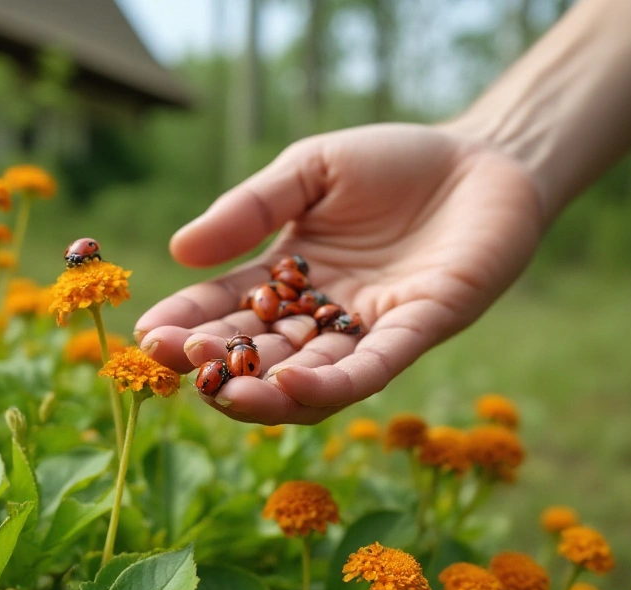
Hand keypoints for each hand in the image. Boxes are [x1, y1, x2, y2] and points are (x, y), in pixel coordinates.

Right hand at [136, 123, 544, 423]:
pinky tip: (292, 388)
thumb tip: (180, 250)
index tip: (147, 335)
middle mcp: (325, 314)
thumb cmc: (395, 162)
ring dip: (266, 391)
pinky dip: (332, 385)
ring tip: (223, 393)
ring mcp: (370, 329)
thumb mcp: (310, 170)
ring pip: (311, 377)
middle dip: (216, 362)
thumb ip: (252, 208)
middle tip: (171, 364)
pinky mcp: (420, 330)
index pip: (229, 307)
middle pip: (262, 352)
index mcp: (291, 276)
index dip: (189, 322)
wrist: (483, 156)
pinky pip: (371, 369)